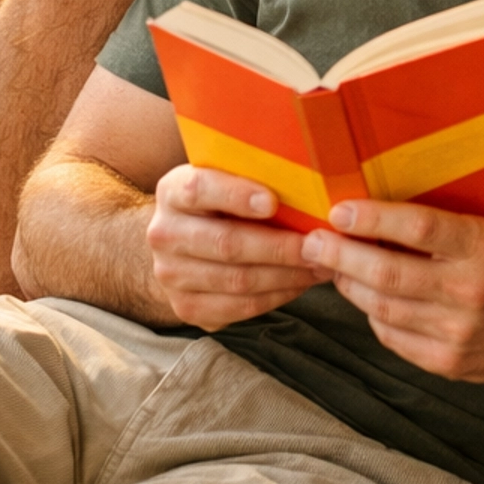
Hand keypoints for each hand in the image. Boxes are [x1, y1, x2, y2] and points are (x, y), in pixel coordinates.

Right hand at [147, 166, 320, 328]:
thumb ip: (251, 175)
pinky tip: (299, 284)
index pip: (199, 189)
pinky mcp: (185, 307)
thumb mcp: (224, 177)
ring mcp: (171, 275)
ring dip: (286, 276)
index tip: (272, 202)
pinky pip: (239, 307)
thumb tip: (307, 181)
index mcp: (173, 191)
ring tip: (319, 265)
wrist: (182, 241)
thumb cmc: (220, 201)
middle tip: (318, 245)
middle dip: (280, 247)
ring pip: (237, 280)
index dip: (236, 195)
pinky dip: (276, 297)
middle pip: (226, 243)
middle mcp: (164, 234)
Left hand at [302, 200, 483, 380]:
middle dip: (341, 255)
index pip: (419, 227)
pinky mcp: (447, 363)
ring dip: (349, 284)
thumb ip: (443, 224)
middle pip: (388, 273)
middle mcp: (470, 291)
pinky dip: (373, 314)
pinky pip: (392, 336)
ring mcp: (457, 333)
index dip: (373, 218)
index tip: (339, 210)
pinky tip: (367, 297)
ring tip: (333, 267)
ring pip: (382, 307)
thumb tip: (377, 208)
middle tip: (314, 241)